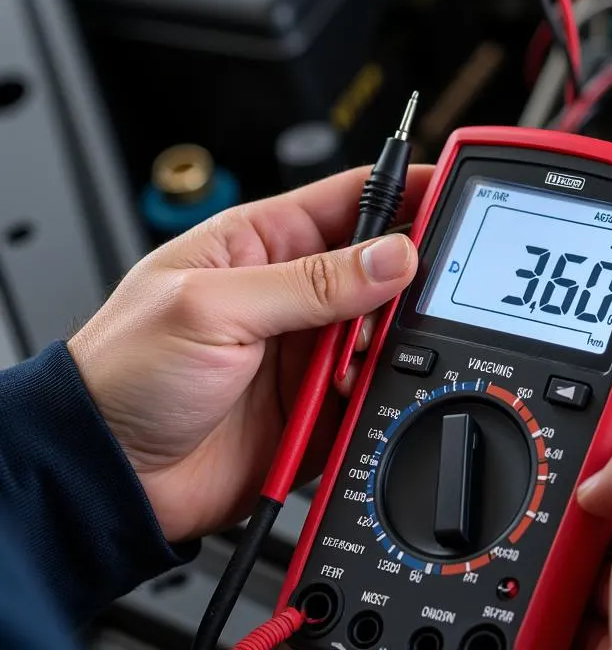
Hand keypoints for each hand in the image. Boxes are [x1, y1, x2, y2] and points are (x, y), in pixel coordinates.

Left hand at [68, 165, 433, 544]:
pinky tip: (361, 392)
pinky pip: (373, 388)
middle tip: (420, 287)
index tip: (450, 188)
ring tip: (369, 350)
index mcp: (263, 243)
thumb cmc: (124, 373)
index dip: (405, 189)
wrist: (106, 479)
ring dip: (391, 340)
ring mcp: (307, 348)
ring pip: (385, 330)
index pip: (352, 199)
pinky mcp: (317, 403)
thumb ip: (311, 283)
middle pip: (380, 265)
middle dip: (408, 275)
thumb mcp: (214, 308)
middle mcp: (292, 291)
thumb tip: (392, 256)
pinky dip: (380, 391)